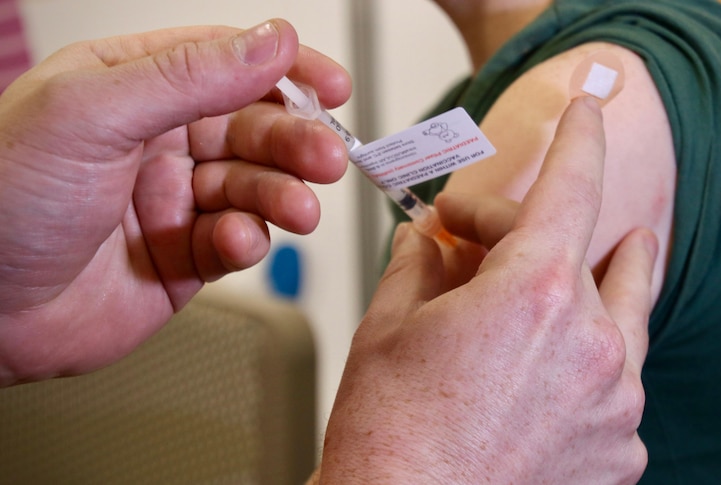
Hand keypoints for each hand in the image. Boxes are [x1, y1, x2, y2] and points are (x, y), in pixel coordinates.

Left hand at [0, 19, 350, 384]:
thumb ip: (189, 76)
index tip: (331, 86)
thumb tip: (270, 41)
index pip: (227, 61)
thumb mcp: (92, 114)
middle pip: (253, 126)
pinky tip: (234, 243)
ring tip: (296, 210)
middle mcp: (159, 138)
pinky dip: (247, 241)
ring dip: (282, 196)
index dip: (286, 69)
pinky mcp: (186, 256)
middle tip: (326, 158)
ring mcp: (175, 198)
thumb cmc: (0, 201)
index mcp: (132, 85)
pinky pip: (239, 240)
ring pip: (255, 185)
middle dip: (295, 142)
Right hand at [318, 97, 657, 483]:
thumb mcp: (389, 327)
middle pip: (606, 255)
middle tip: (506, 242)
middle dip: (561, 234)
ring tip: (584, 284)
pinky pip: (618, 386)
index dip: (582, 139)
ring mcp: (617, 404)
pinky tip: (554, 378)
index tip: (591, 115)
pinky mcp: (622, 453)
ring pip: (624, 322)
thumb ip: (420, 265)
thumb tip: (429, 240)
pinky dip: (591, 368)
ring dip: (596, 295)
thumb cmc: (392, 440)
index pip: (573, 186)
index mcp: (533, 295)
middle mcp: (592, 345)